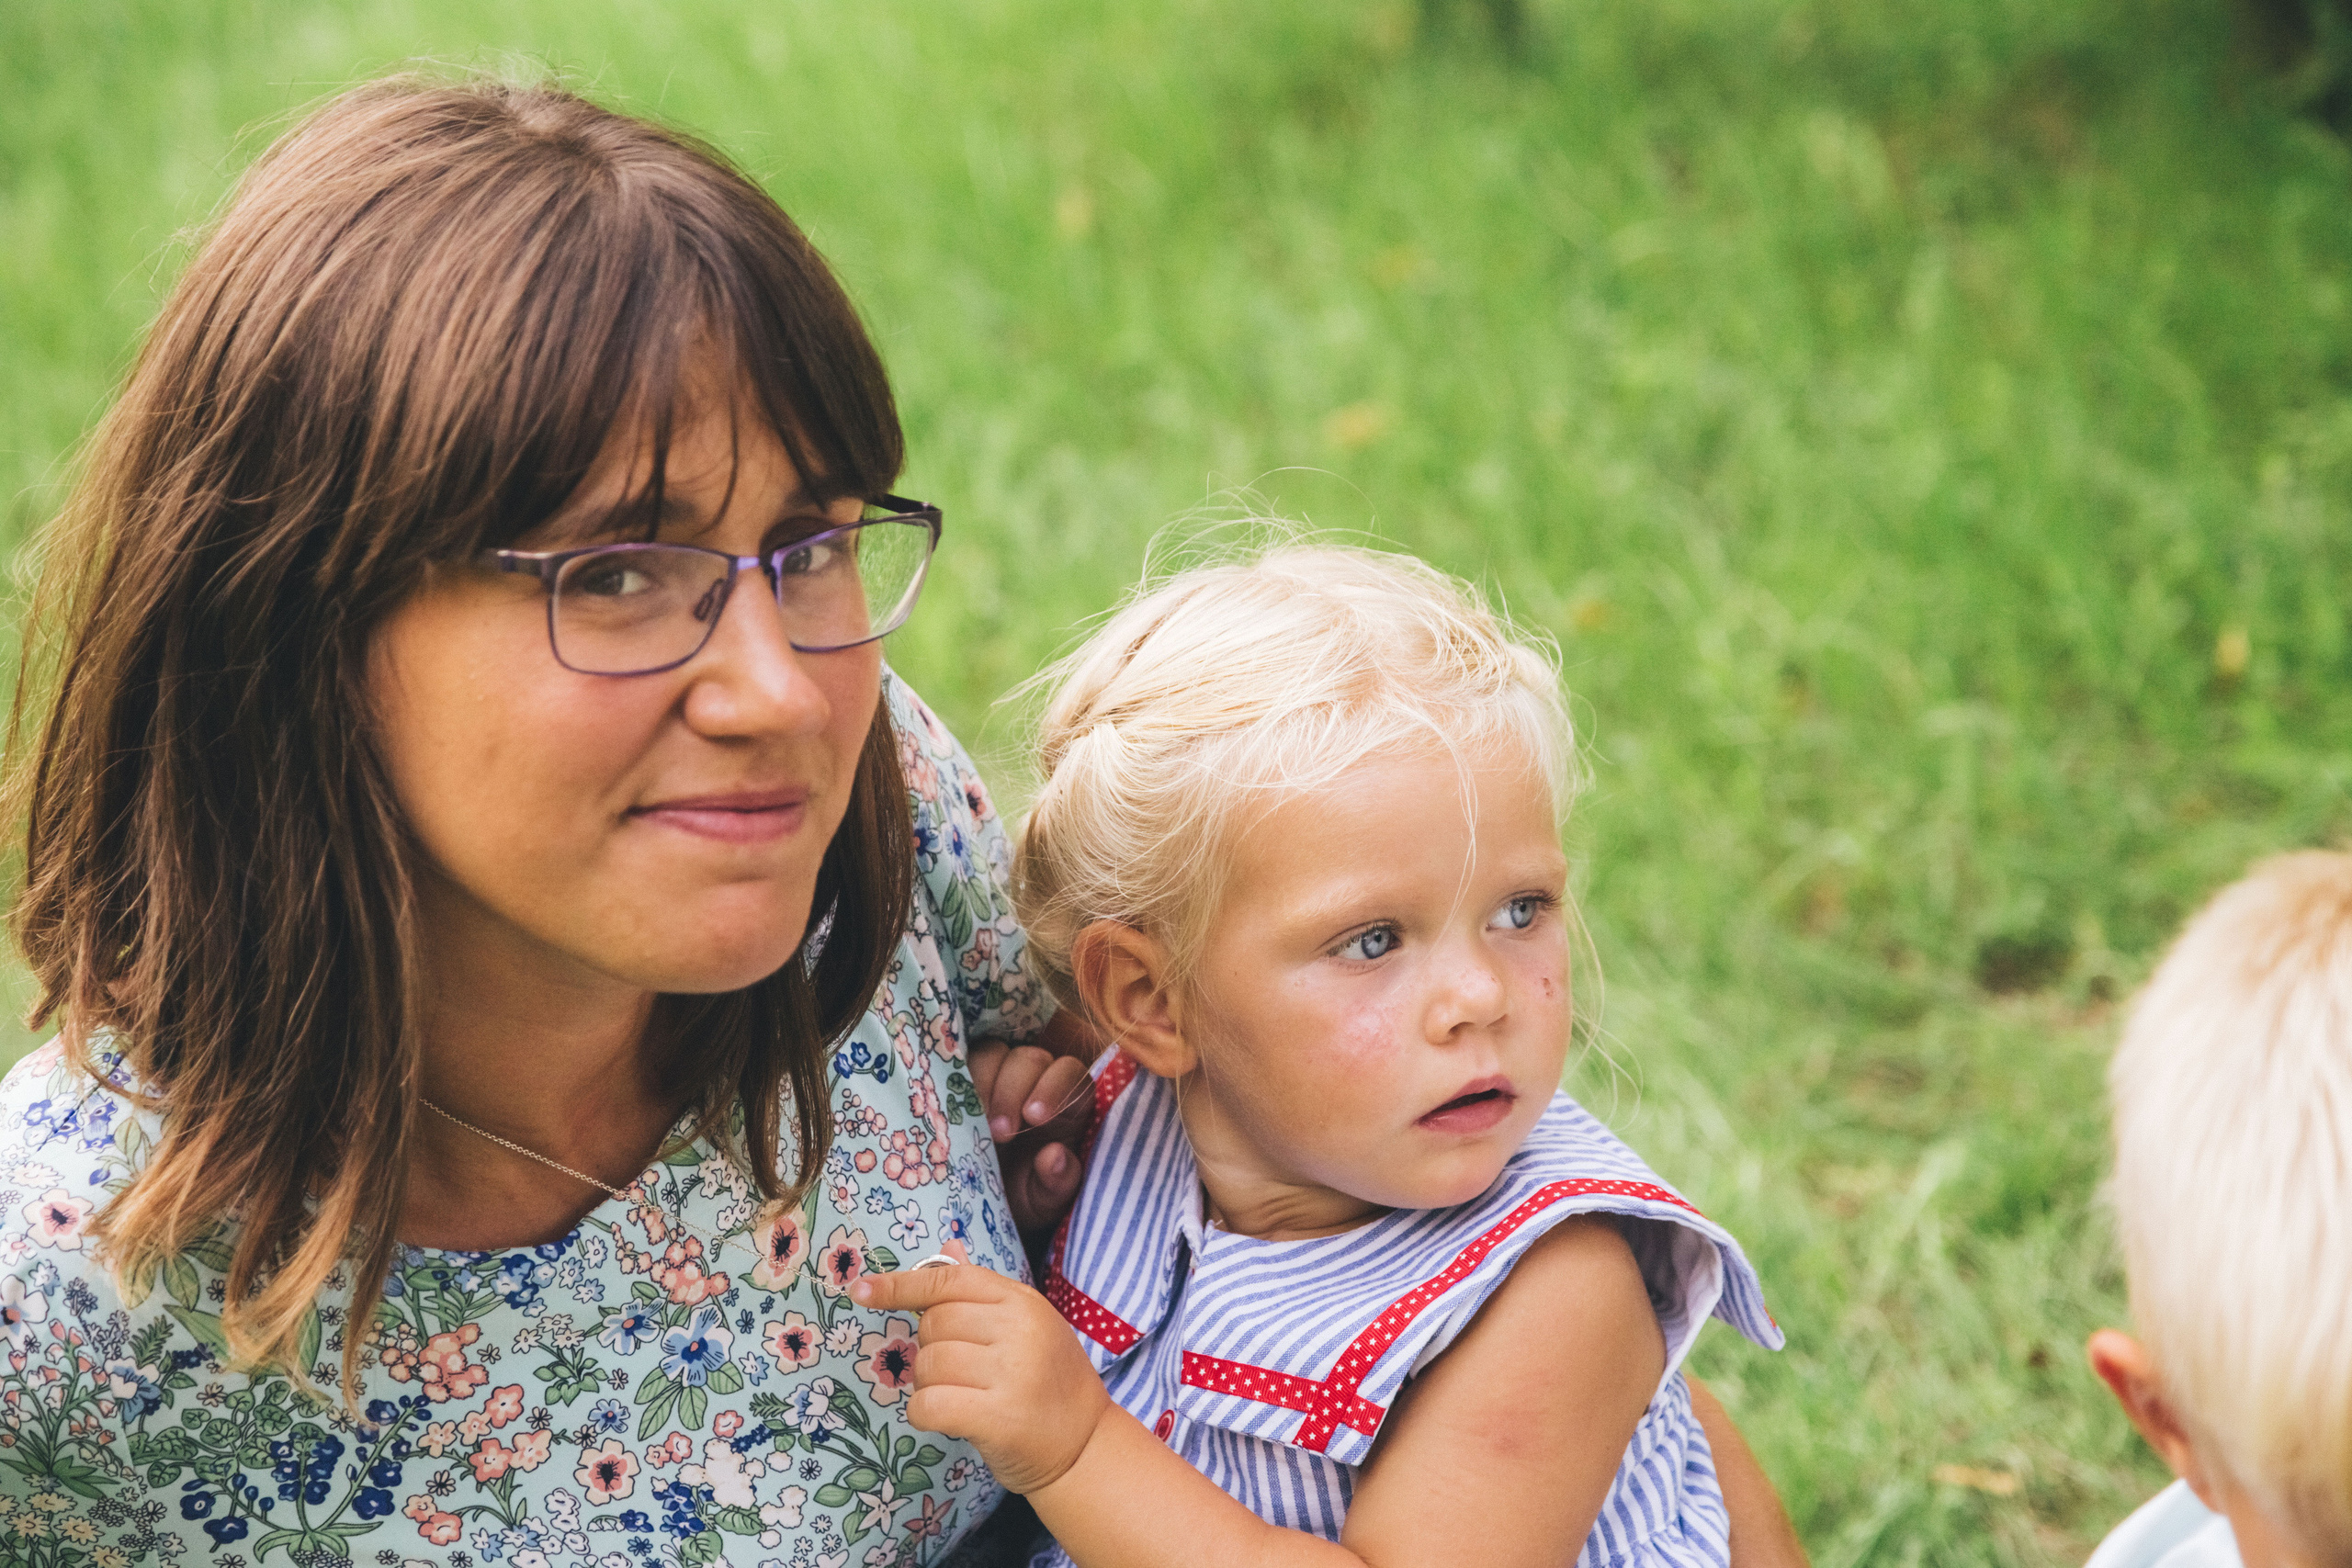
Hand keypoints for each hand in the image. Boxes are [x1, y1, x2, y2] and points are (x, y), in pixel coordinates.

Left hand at [850, 1260, 1109, 1494]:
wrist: (1086, 1445)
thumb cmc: (1050, 1382)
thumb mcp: (1027, 1326)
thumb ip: (982, 1292)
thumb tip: (946, 1247)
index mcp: (1023, 1301)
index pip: (950, 1279)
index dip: (901, 1284)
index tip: (862, 1290)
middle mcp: (1019, 1330)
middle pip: (933, 1324)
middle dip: (930, 1348)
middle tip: (959, 1372)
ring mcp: (1011, 1373)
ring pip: (928, 1364)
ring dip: (928, 1384)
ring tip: (959, 1396)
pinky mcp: (998, 1417)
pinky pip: (929, 1404)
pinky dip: (923, 1413)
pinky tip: (945, 1418)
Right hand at [970, 1009, 1101, 1232]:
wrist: (984, 1205)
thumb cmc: (1025, 1197)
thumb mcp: (1045, 1201)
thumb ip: (1058, 1182)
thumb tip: (1055, 1155)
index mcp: (1067, 1105)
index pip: (1070, 1073)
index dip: (1054, 1087)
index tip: (1033, 1117)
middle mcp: (1035, 1082)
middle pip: (1029, 1059)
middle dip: (1012, 1091)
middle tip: (999, 1133)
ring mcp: (998, 1077)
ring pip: (992, 1054)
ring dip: (982, 1083)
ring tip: (974, 1124)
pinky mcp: (964, 1080)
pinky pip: (958, 1062)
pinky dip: (952, 1079)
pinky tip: (946, 1110)